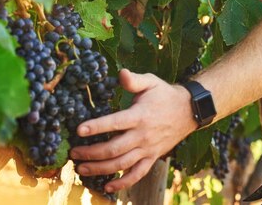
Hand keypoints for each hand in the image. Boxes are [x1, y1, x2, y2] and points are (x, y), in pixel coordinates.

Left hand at [69, 69, 197, 191]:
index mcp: (140, 115)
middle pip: (114, 149)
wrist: (188, 111)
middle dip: (91, 153)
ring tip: (82, 169)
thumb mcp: (151, 82)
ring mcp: (148, 149)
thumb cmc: (165, 95)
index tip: (79, 130)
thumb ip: (135, 80)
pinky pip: (137, 174)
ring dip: (100, 169)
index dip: (96, 127)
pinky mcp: (152, 157)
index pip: (115, 123)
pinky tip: (107, 187)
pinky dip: (123, 184)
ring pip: (122, 164)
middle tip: (74, 153)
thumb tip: (121, 73)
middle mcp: (143, 135)